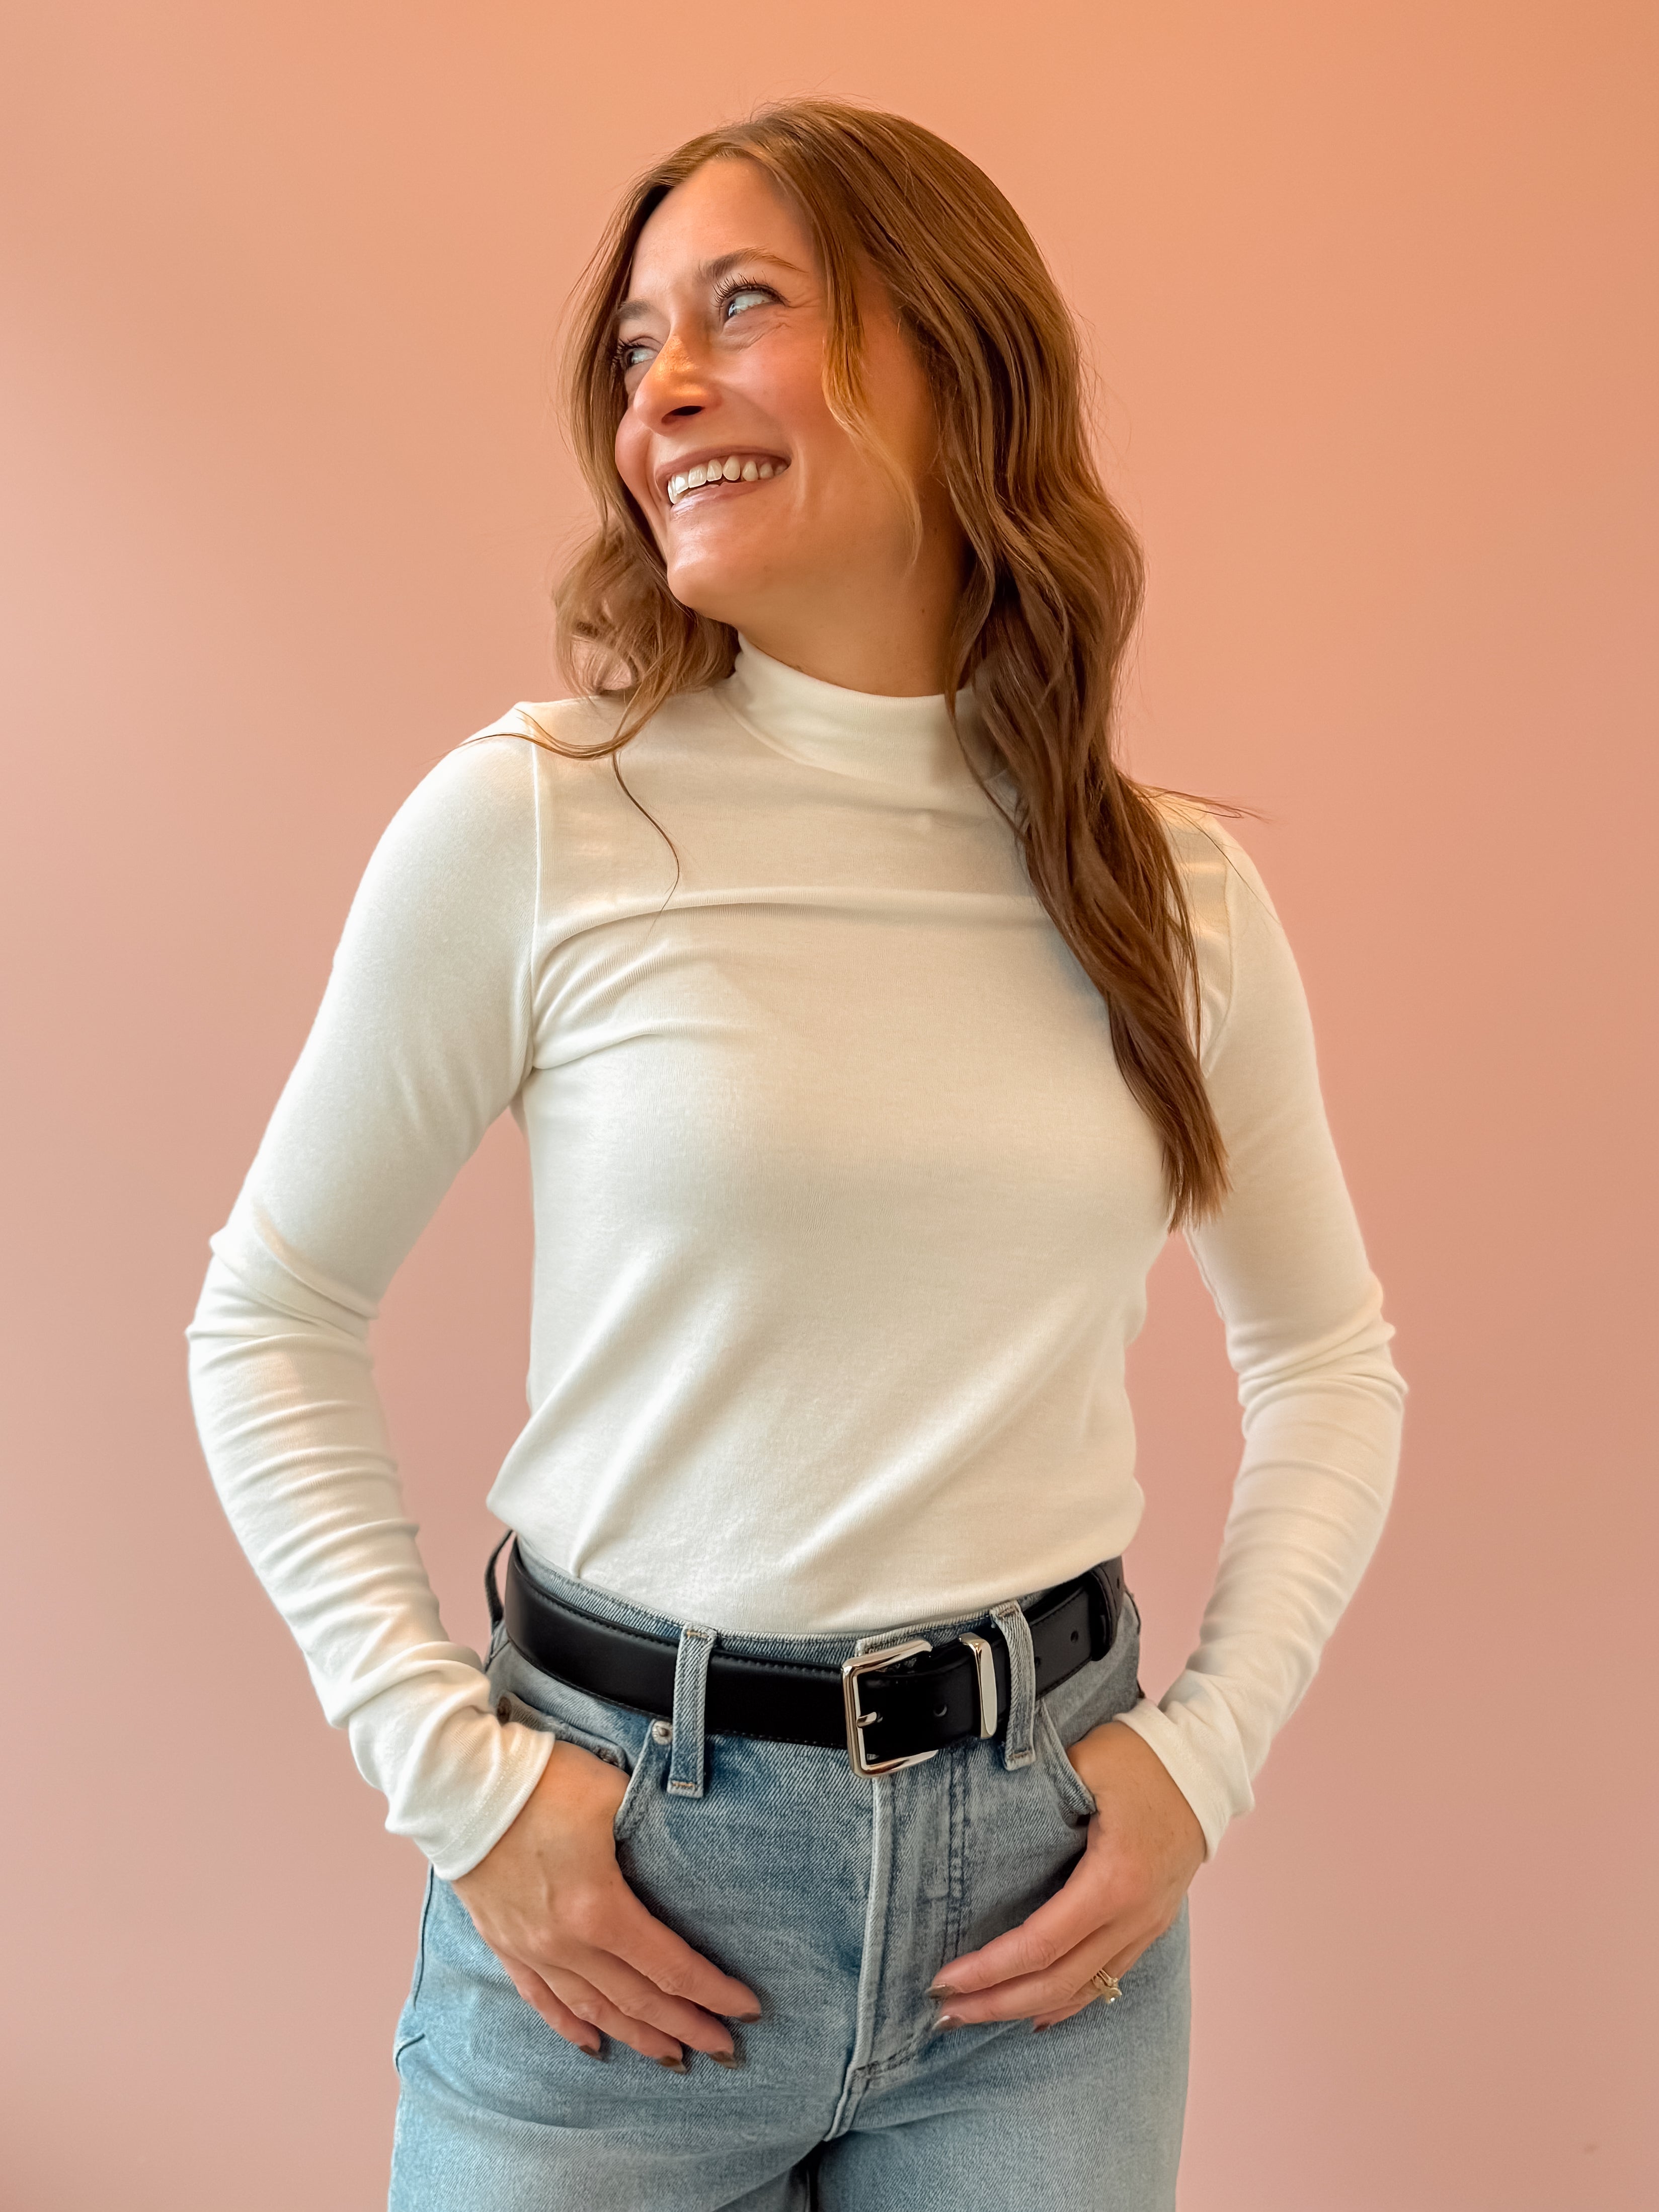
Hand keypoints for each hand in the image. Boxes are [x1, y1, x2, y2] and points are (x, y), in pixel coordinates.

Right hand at [451, 1737, 760, 2064]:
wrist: (459, 1784)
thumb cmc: (540, 1781)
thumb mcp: (612, 1795)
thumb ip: (650, 1827)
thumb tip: (682, 1845)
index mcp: (599, 1909)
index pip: (669, 1966)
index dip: (711, 1992)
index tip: (745, 2009)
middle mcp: (566, 1942)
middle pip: (638, 1999)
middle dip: (686, 2027)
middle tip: (724, 2050)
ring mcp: (531, 1948)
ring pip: (593, 2009)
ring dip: (636, 2036)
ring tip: (672, 2056)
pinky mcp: (504, 1942)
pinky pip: (542, 1998)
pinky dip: (570, 2025)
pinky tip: (593, 2044)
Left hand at [928, 1720, 1204, 2029]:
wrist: (1206, 1765)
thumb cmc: (1142, 1758)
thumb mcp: (1084, 1760)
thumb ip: (1036, 1787)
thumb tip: (982, 1806)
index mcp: (1115, 1880)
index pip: (1041, 1944)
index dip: (990, 1969)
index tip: (944, 1979)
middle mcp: (1134, 1916)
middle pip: (1058, 1982)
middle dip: (996, 2003)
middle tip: (944, 2014)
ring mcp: (1147, 1925)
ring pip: (1083, 1990)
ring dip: (1026, 2008)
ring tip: (976, 2016)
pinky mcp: (1151, 1923)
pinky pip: (1107, 1977)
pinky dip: (1068, 2000)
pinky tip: (1038, 2013)